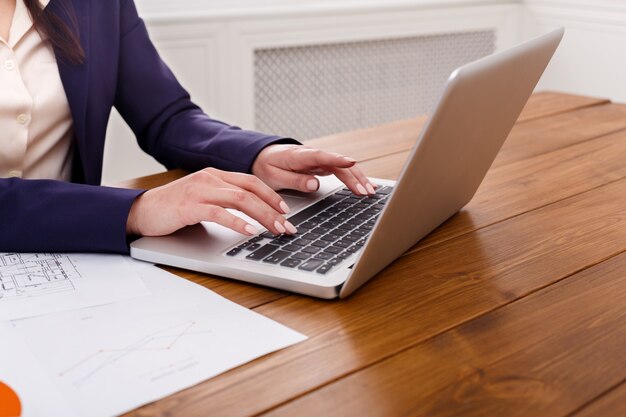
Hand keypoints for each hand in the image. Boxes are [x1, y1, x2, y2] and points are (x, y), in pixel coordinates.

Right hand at [126, 168, 296, 236]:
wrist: (141, 211)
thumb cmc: (174, 208)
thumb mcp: (203, 199)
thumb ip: (224, 200)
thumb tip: (252, 216)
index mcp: (215, 175)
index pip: (251, 181)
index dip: (271, 195)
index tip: (286, 211)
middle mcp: (210, 179)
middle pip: (251, 190)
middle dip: (273, 209)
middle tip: (287, 226)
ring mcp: (200, 190)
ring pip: (240, 199)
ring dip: (262, 216)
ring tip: (275, 229)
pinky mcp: (189, 206)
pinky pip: (219, 213)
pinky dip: (237, 222)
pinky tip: (249, 231)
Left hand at [252, 144, 376, 194]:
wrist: (261, 156)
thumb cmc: (266, 166)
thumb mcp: (274, 177)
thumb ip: (294, 181)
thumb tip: (315, 185)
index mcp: (299, 156)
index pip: (321, 156)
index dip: (337, 159)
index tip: (351, 162)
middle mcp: (312, 155)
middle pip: (338, 164)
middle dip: (354, 177)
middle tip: (365, 192)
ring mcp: (319, 159)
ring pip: (342, 167)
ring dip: (357, 178)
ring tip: (369, 192)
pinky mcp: (321, 165)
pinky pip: (340, 170)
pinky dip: (352, 178)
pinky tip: (363, 186)